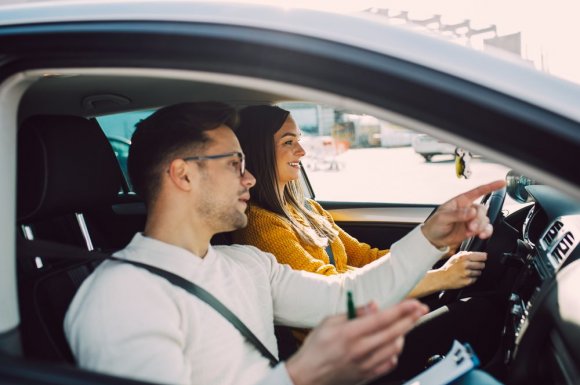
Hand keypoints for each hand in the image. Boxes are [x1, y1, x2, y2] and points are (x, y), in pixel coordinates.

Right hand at [286, 300, 427, 384]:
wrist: (307, 376)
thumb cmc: (315, 348)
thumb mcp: (329, 321)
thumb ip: (354, 313)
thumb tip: (374, 306)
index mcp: (350, 333)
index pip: (383, 319)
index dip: (402, 310)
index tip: (414, 303)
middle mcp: (360, 350)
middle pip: (395, 332)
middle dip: (412, 319)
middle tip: (421, 310)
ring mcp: (366, 365)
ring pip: (395, 348)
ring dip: (403, 334)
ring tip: (403, 326)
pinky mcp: (368, 375)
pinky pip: (390, 363)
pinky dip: (395, 352)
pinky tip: (392, 345)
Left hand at [421, 180, 505, 248]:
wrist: (434, 239)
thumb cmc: (435, 225)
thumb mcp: (443, 217)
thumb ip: (457, 214)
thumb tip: (472, 212)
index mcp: (461, 201)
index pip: (477, 191)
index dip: (490, 186)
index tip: (501, 183)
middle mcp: (468, 209)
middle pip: (482, 209)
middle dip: (478, 219)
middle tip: (471, 227)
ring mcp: (472, 220)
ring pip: (485, 220)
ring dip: (481, 226)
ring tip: (470, 232)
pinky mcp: (474, 229)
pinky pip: (486, 228)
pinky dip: (486, 232)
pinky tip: (481, 235)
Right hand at [438, 251, 486, 288]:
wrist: (442, 278)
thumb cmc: (448, 267)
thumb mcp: (455, 256)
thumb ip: (466, 254)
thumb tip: (478, 254)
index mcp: (464, 257)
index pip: (482, 256)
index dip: (483, 257)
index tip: (483, 258)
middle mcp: (466, 264)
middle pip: (482, 264)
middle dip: (479, 265)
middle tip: (472, 266)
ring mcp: (467, 273)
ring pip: (479, 272)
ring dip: (475, 272)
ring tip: (468, 272)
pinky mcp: (467, 281)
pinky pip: (475, 279)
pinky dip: (472, 278)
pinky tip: (466, 277)